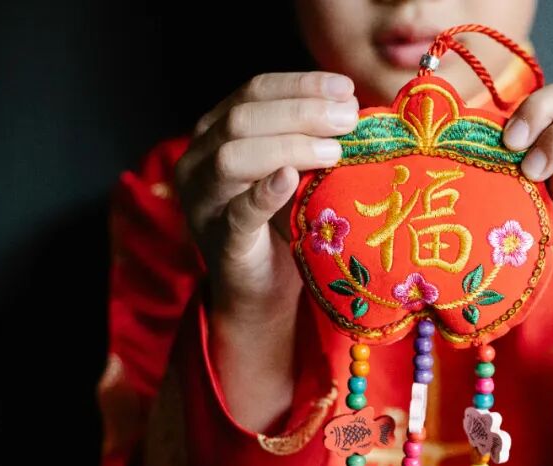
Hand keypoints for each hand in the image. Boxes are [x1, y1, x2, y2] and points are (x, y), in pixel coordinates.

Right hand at [174, 71, 358, 319]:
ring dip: (288, 146)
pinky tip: (292, 179)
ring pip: (232, 157)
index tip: (345, 89)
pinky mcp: (220, 240)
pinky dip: (264, 192)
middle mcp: (198, 160)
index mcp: (216, 133)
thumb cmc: (282, 226)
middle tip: (348, 119)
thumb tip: (354, 108)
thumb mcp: (296, 173)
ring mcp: (204, 201)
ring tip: (334, 150)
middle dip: (301, 112)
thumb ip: (310, 139)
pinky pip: (238, 211)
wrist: (261, 293)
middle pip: (243, 118)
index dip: (300, 86)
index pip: (254, 92)